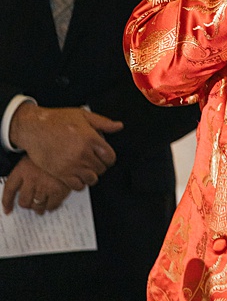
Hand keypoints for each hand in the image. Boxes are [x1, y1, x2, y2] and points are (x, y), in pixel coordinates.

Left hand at [2, 155, 70, 214]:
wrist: (70, 146)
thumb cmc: (52, 151)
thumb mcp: (35, 156)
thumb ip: (25, 173)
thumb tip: (21, 191)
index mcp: (23, 169)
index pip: (9, 190)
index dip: (7, 202)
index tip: (8, 209)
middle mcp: (32, 179)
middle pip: (24, 202)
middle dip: (28, 204)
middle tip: (32, 202)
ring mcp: (45, 186)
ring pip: (37, 206)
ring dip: (40, 207)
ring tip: (43, 203)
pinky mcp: (58, 191)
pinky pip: (51, 206)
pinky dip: (51, 206)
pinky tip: (52, 201)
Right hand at [9, 103, 123, 190]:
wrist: (34, 128)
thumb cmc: (56, 120)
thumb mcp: (83, 115)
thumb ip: (103, 122)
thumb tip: (118, 126)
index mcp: (90, 138)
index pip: (110, 157)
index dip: (109, 158)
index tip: (105, 157)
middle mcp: (82, 153)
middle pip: (101, 169)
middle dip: (100, 166)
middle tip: (94, 161)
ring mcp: (72, 165)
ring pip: (91, 179)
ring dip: (91, 175)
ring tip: (86, 169)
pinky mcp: (61, 173)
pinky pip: (77, 186)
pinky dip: (80, 183)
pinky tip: (77, 175)